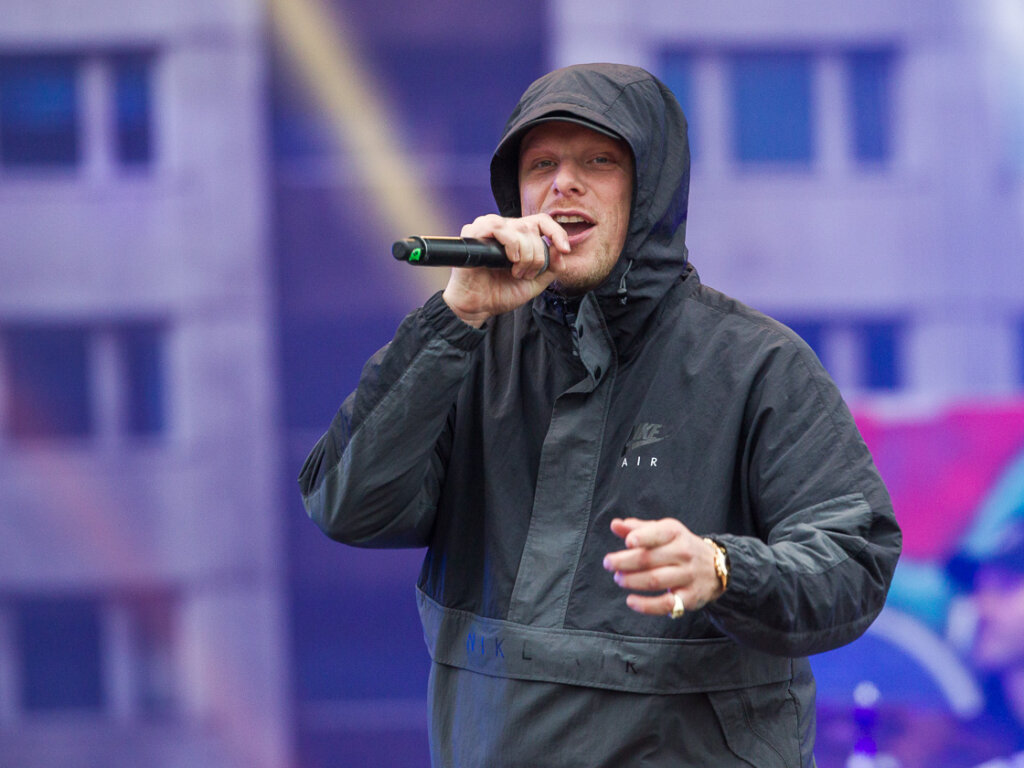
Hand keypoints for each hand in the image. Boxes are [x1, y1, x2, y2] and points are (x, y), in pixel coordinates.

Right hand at [442, 214, 570, 326]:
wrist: (478, 308)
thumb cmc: (500, 294)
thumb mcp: (534, 283)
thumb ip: (551, 268)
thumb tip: (562, 252)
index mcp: (517, 236)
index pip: (542, 221)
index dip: (557, 232)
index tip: (564, 249)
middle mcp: (503, 229)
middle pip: (532, 228)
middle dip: (536, 256)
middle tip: (525, 275)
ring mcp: (487, 230)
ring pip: (518, 227)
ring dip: (524, 253)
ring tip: (515, 272)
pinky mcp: (472, 234)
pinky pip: (497, 227)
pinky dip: (510, 244)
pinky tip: (509, 260)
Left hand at [603, 517, 724, 615]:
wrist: (717, 567)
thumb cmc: (680, 546)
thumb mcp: (664, 532)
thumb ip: (638, 529)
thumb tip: (614, 524)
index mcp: (675, 533)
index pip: (658, 534)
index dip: (642, 537)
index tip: (628, 542)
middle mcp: (683, 553)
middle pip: (650, 559)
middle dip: (625, 562)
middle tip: (608, 563)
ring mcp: (687, 576)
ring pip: (655, 580)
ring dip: (632, 580)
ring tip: (618, 578)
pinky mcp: (689, 598)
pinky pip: (666, 604)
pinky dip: (646, 605)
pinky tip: (631, 601)